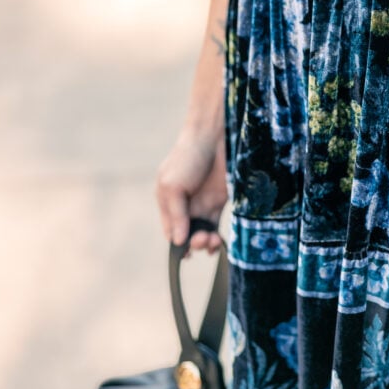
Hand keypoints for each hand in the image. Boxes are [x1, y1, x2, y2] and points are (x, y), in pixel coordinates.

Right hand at [155, 125, 228, 256]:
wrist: (214, 138)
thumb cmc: (188, 158)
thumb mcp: (172, 186)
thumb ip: (175, 214)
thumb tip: (178, 241)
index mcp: (168, 201)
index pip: (171, 230)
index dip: (177, 242)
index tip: (185, 249)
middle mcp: (185, 205)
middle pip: (187, 234)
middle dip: (193, 242)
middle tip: (200, 239)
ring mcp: (203, 204)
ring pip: (202, 233)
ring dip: (205, 243)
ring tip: (210, 240)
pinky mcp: (219, 202)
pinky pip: (215, 225)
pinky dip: (215, 237)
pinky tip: (216, 243)